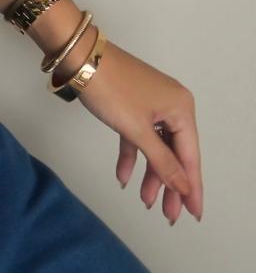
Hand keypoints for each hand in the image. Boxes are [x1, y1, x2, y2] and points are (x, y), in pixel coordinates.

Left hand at [73, 39, 202, 224]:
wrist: (79, 57)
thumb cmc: (110, 89)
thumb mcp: (137, 129)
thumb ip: (161, 161)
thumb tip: (183, 185)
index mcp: (181, 108)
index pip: (190, 156)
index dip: (191, 187)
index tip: (193, 213)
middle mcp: (172, 105)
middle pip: (174, 153)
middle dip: (170, 184)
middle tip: (168, 215)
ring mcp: (152, 104)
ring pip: (156, 146)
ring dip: (150, 173)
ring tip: (145, 200)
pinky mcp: (133, 105)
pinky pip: (138, 136)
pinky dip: (132, 155)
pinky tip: (124, 176)